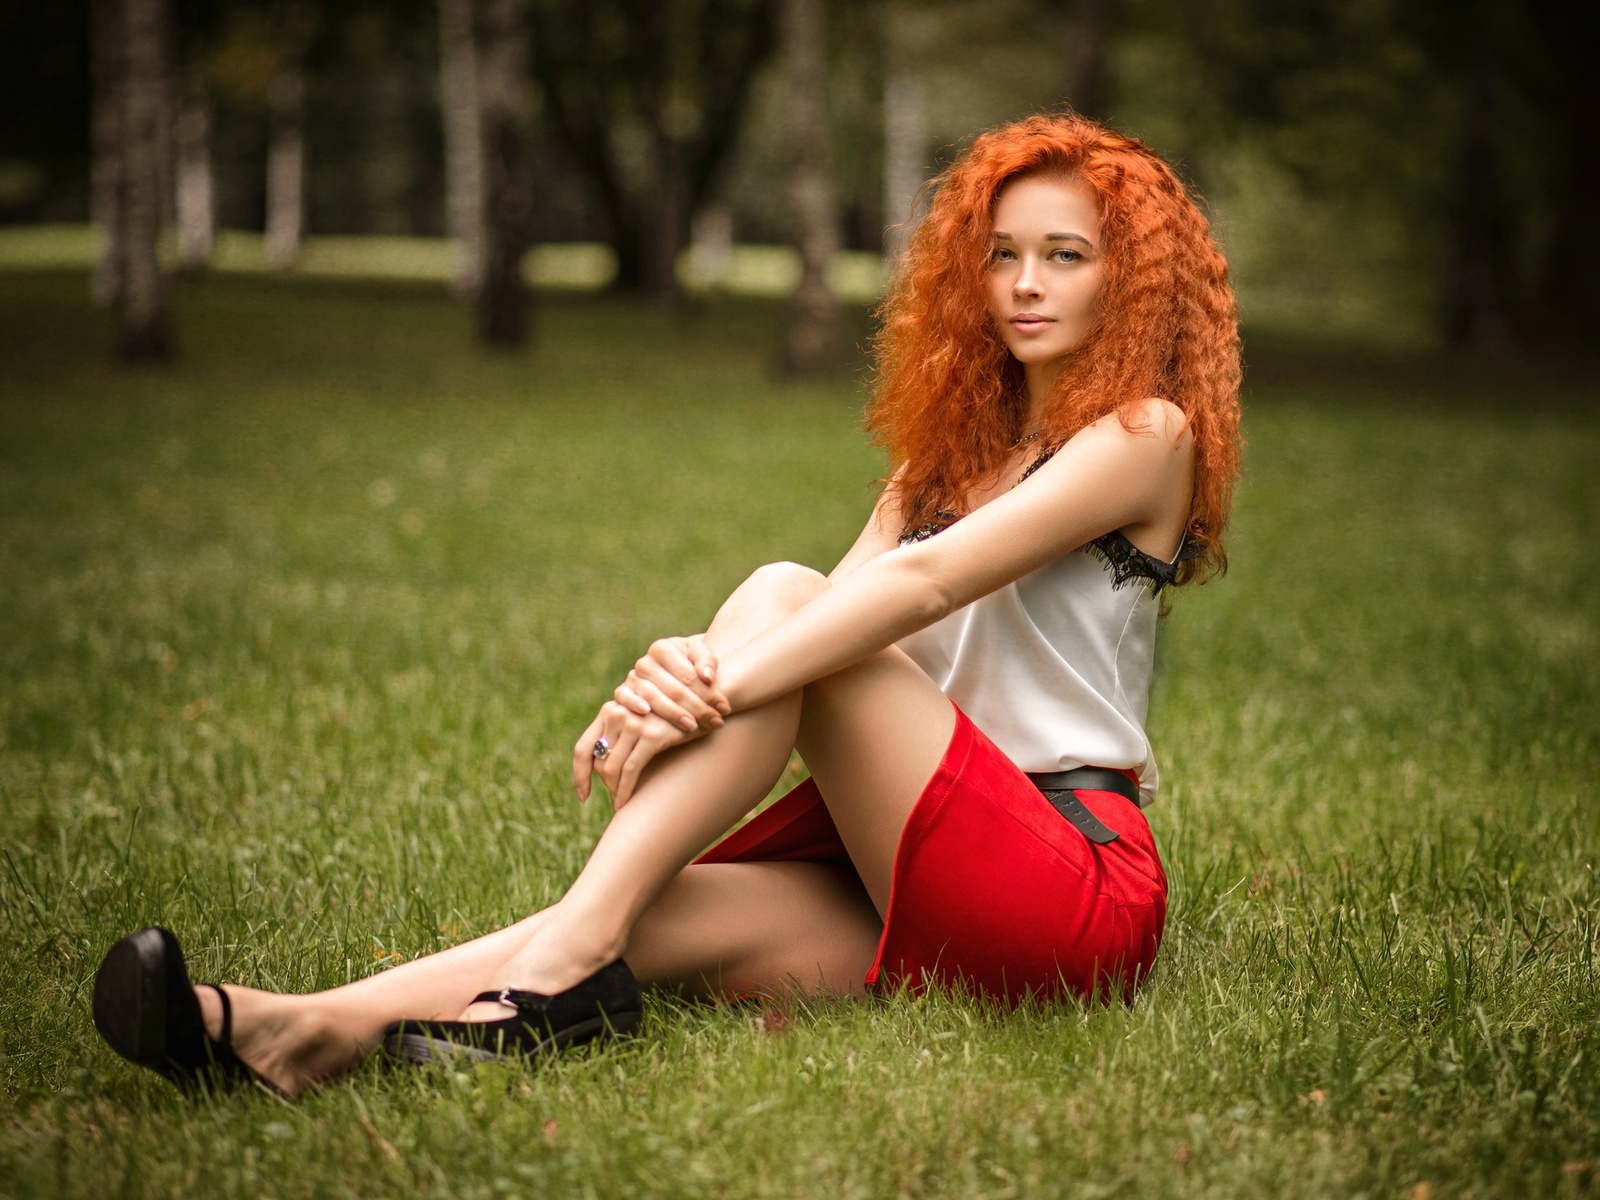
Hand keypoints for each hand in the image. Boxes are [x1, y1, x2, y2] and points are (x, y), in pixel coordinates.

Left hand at [573, 700, 705, 808]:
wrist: (700, 706)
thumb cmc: (669, 720)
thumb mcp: (639, 723)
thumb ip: (618, 738)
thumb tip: (600, 771)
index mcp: (608, 711)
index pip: (583, 748)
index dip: (580, 775)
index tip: (583, 796)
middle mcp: (616, 713)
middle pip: (599, 762)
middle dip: (606, 786)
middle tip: (616, 799)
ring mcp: (633, 723)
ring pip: (611, 768)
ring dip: (615, 791)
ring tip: (620, 804)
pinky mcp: (650, 735)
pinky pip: (630, 770)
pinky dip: (625, 790)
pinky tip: (625, 803)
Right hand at [611, 635, 729, 733]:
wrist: (675, 670)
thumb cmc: (692, 664)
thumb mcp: (701, 655)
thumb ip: (707, 661)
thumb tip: (707, 677)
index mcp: (663, 648)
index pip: (687, 675)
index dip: (708, 693)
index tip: (725, 708)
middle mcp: (645, 662)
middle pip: (673, 689)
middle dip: (697, 708)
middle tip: (715, 721)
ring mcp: (632, 678)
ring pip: (652, 697)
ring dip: (674, 714)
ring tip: (693, 726)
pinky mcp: (622, 692)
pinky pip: (623, 697)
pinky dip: (633, 704)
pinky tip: (646, 713)